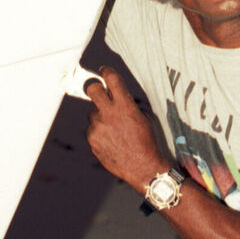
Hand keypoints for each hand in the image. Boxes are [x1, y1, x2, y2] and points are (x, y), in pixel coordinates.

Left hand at [84, 67, 168, 190]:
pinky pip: (93, 130)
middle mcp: (108, 114)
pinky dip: (100, 132)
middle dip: (95, 87)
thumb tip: (118, 96)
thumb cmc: (147, 142)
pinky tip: (112, 141)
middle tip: (99, 91)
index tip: (104, 70)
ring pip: (93, 113)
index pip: (111, 79)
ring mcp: (98, 127)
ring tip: (115, 130)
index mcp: (124, 106)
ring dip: (101, 117)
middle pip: (92, 89)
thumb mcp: (144, 117)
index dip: (106, 71)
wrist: (142, 167)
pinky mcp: (92, 140)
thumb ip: (128, 104)